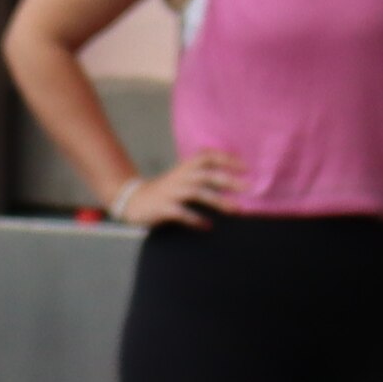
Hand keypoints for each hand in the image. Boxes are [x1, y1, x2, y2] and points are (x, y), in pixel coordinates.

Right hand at [116, 150, 241, 228]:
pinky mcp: (162, 208)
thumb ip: (202, 174)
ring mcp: (170, 192)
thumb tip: (233, 177)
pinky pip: (181, 213)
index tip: (246, 167)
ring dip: (218, 201)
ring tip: (235, 210)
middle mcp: (179, 177)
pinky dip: (195, 219)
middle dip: (228, 180)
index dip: (227, 159)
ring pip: (196, 192)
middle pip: (206, 174)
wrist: (133, 201)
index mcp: (185, 168)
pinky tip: (207, 226)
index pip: (208, 156)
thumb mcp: (182, 176)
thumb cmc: (165, 190)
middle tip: (249, 188)